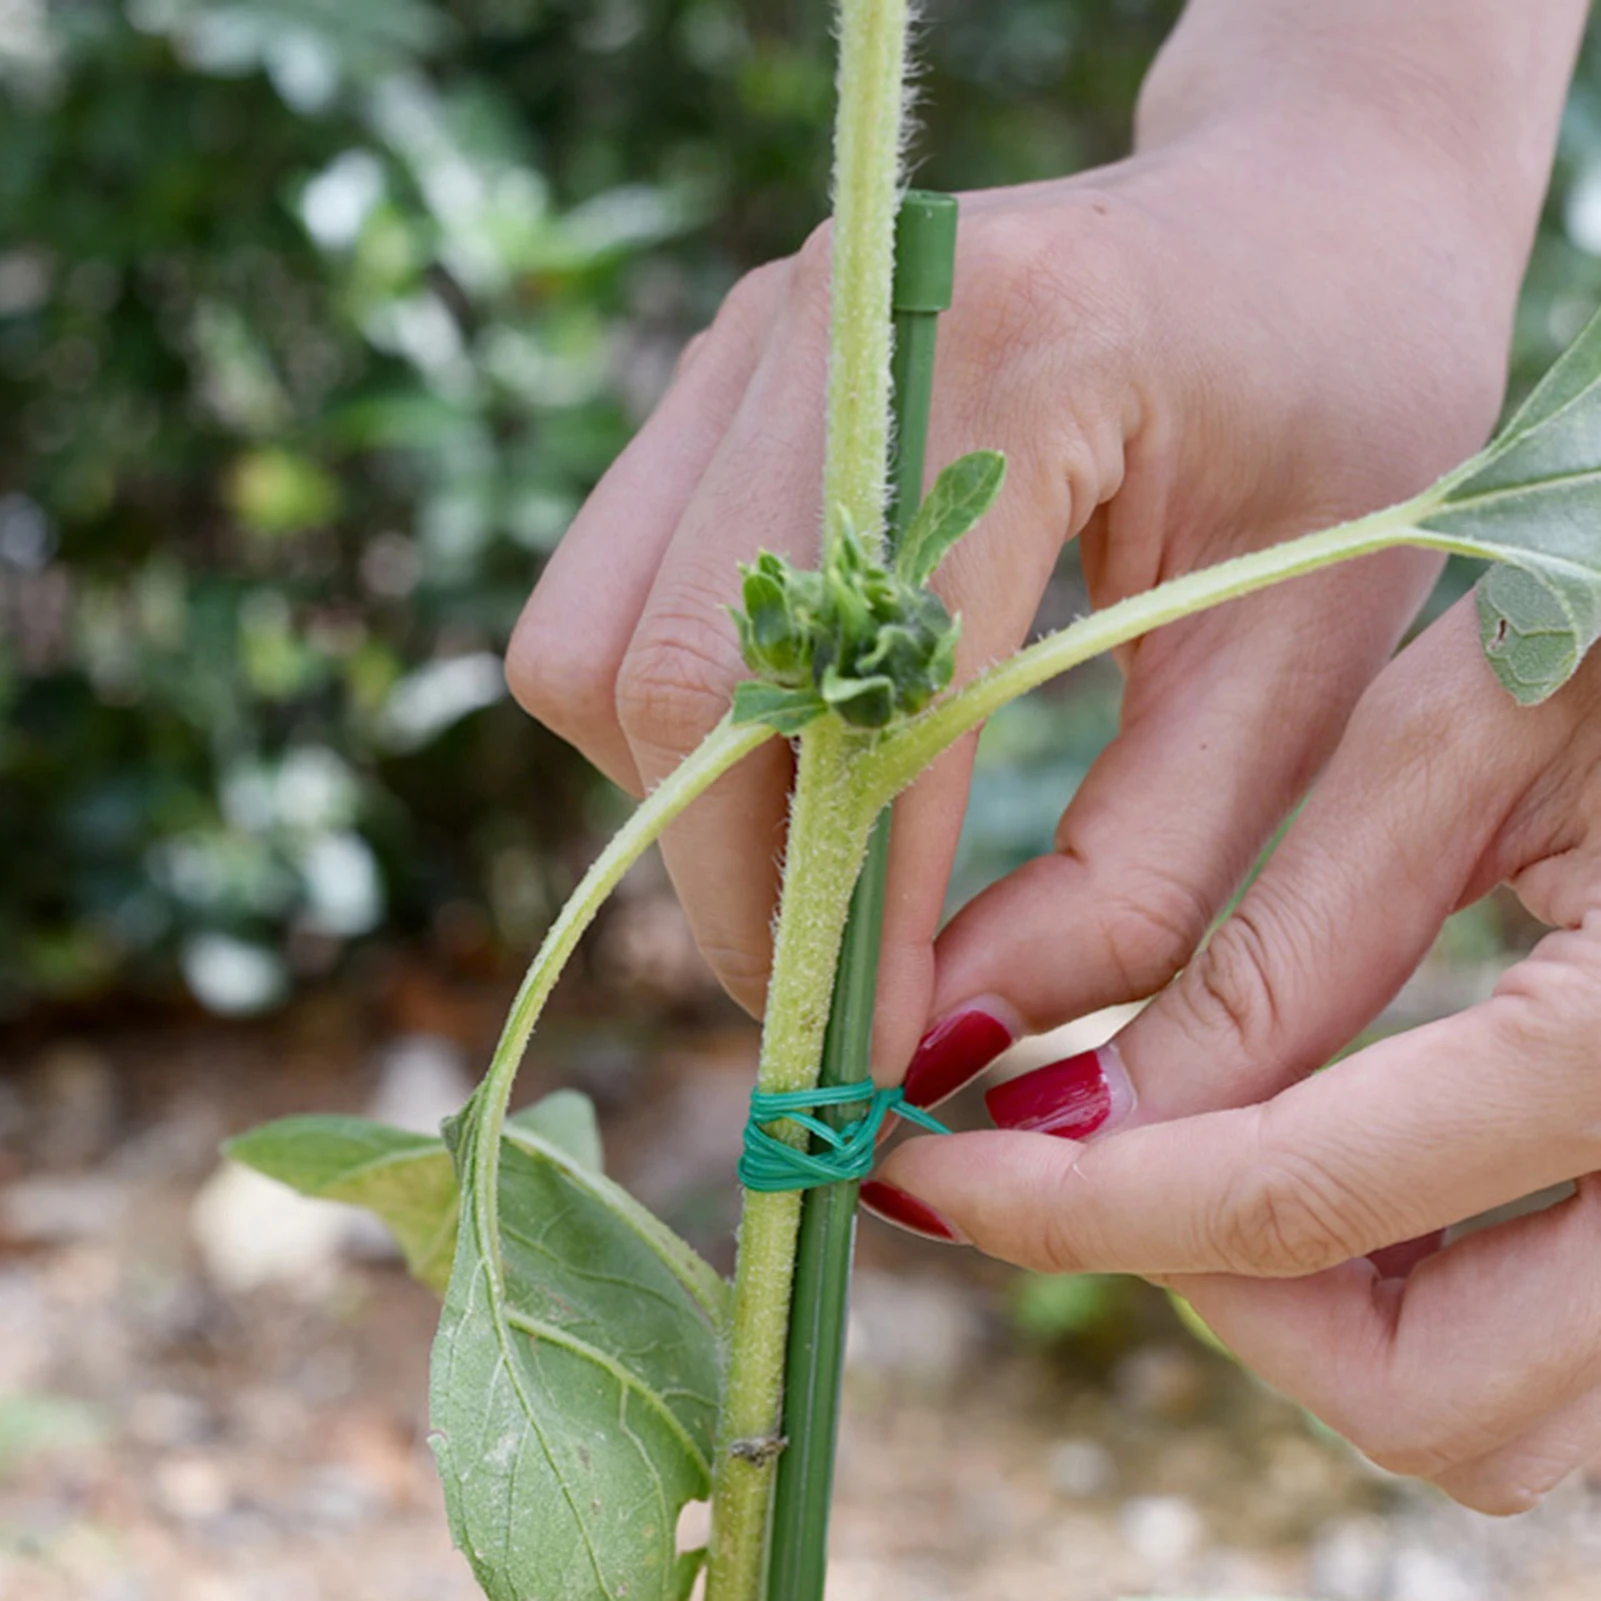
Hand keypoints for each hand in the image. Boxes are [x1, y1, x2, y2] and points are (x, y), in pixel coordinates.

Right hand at [508, 99, 1522, 1073]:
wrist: (1298, 212)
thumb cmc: (1345, 420)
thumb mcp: (1303, 665)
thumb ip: (1141, 873)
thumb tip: (955, 1034)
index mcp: (1016, 354)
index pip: (861, 699)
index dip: (855, 911)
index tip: (884, 1057)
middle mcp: (835, 323)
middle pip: (671, 683)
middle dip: (738, 888)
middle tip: (836, 1002)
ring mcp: (754, 342)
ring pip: (596, 649)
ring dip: (687, 809)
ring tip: (825, 880)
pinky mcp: (722, 381)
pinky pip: (612, 602)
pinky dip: (677, 731)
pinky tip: (798, 763)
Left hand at [873, 597, 1600, 1513]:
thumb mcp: (1453, 749)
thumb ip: (1280, 955)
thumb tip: (1078, 1120)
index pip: (1288, 1196)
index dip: (1071, 1204)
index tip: (925, 1177)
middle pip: (1433, 1392)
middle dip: (1222, 1298)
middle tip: (1083, 1166)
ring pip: (1506, 1407)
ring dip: (1324, 1320)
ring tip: (1202, 1156)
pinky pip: (1557, 1346)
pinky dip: (1417, 1292)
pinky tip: (1330, 1156)